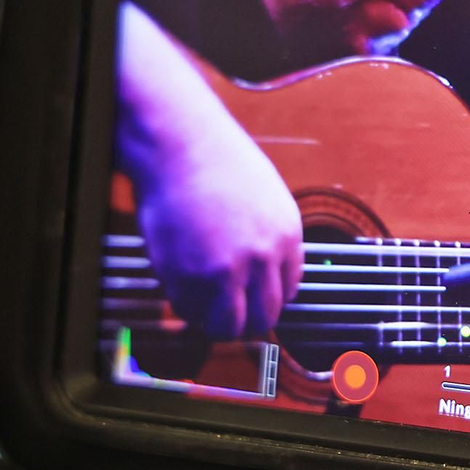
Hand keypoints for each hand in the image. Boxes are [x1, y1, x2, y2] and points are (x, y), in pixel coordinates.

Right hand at [117, 2, 303, 339]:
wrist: (179, 143)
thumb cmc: (216, 161)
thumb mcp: (267, 198)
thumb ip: (270, 236)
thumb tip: (266, 271)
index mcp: (287, 236)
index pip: (290, 291)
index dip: (268, 298)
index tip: (253, 298)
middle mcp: (263, 257)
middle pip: (265, 316)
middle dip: (249, 321)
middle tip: (231, 315)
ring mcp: (226, 269)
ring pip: (231, 326)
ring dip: (220, 325)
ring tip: (207, 312)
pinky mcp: (189, 275)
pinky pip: (192, 312)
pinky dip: (188, 309)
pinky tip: (184, 293)